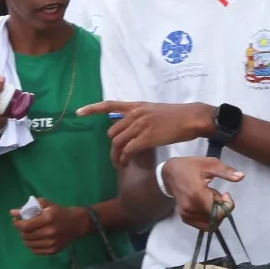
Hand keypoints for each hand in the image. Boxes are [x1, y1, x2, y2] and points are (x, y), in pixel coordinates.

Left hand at [12, 196, 90, 255]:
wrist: (77, 223)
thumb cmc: (60, 211)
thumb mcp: (46, 204)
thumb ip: (29, 207)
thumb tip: (13, 212)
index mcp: (48, 218)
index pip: (26, 226)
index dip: (17, 224)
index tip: (16, 221)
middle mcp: (50, 232)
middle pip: (26, 236)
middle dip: (22, 231)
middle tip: (25, 226)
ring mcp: (52, 243)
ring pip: (29, 244)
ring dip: (26, 238)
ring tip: (30, 232)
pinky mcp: (54, 250)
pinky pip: (35, 251)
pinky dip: (33, 245)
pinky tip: (37, 239)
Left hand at [78, 101, 213, 165]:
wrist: (191, 118)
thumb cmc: (177, 115)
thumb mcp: (155, 110)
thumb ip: (141, 117)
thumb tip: (132, 129)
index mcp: (136, 106)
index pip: (110, 105)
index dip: (92, 109)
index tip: (78, 112)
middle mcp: (135, 114)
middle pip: (113, 132)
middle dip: (113, 146)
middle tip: (117, 156)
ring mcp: (140, 126)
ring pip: (118, 143)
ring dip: (117, 156)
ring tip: (121, 163)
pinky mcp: (146, 138)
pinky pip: (128, 151)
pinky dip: (125, 159)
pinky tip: (126, 163)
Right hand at [162, 156, 244, 229]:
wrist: (170, 173)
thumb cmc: (191, 166)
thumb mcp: (210, 164)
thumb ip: (226, 172)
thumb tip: (242, 176)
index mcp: (197, 195)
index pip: (218, 213)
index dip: (228, 206)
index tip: (225, 193)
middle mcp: (190, 208)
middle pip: (216, 219)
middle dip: (221, 208)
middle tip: (217, 194)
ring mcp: (186, 215)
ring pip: (210, 224)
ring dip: (215, 213)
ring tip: (209, 198)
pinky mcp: (184, 218)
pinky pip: (202, 225)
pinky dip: (208, 217)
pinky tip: (205, 204)